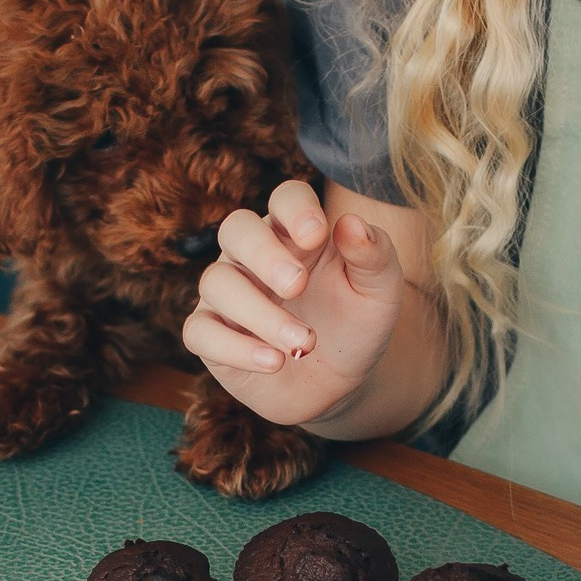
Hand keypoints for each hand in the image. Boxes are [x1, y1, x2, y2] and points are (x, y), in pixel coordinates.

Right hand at [181, 180, 405, 427]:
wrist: (341, 381)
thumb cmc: (356, 323)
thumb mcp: (380, 290)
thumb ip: (374, 254)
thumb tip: (351, 223)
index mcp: (296, 232)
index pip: (286, 198)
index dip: (296, 209)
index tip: (317, 235)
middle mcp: (254, 255)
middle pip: (237, 229)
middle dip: (265, 254)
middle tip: (297, 286)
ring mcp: (228, 294)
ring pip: (217, 282)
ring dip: (260, 314)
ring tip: (305, 344)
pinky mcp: (212, 335)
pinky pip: (201, 332)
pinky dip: (236, 348)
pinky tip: (274, 362)